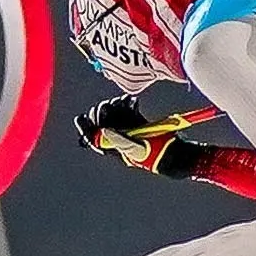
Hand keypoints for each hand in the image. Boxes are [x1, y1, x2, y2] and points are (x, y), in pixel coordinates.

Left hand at [76, 96, 203, 175]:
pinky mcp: (138, 122)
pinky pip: (126, 110)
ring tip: (124, 102)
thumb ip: (120, 140)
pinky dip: (127, 103)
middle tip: (111, 106)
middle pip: (101, 122)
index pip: (93, 138)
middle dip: (103, 111)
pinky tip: (134, 102)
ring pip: (112, 114)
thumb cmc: (156, 154)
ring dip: (115, 105)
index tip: (80, 118)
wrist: (176, 152)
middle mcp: (118, 138)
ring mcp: (127, 129)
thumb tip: (104, 130)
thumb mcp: (136, 148)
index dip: (85, 128)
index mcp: (114, 148)